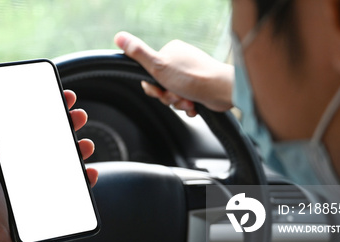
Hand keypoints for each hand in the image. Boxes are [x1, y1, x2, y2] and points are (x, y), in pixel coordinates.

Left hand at [0, 91, 96, 241]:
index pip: (18, 125)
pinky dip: (79, 179)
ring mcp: (27, 188)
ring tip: (84, 144)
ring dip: (74, 149)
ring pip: (57, 162)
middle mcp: (10, 170)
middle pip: (42, 140)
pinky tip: (87, 172)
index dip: (37, 108)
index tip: (54, 97)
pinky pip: (65, 188)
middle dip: (62, 125)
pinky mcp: (41, 205)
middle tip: (77, 116)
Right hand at [114, 31, 233, 116]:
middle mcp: (181, 61)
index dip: (152, 86)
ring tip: (188, 101)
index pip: (150, 72)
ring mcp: (191, 74)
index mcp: (171, 51)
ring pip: (174, 95)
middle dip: (167, 96)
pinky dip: (188, 106)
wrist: (220, 91)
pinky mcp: (200, 86)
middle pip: (161, 85)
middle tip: (175, 95)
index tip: (159, 89)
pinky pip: (186, 100)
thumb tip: (119, 37)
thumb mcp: (158, 65)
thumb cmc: (191, 77)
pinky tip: (194, 105)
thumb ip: (138, 53)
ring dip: (178, 103)